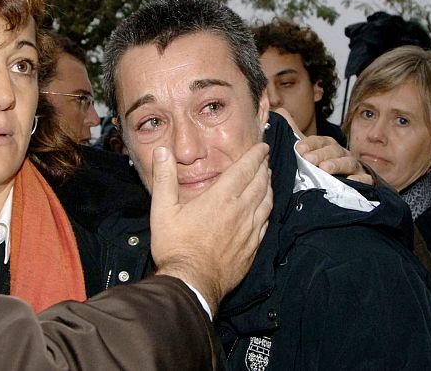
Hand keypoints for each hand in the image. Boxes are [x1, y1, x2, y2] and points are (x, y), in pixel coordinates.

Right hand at [150, 143, 271, 313]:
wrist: (191, 283)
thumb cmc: (175, 246)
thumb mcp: (162, 210)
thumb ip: (164, 179)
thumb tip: (162, 152)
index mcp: (220, 198)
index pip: (245, 170)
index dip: (255, 156)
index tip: (262, 147)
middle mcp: (240, 211)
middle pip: (260, 183)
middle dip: (264, 167)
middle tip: (265, 159)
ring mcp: (249, 230)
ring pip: (266, 202)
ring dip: (268, 186)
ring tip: (267, 178)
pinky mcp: (252, 247)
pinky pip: (265, 222)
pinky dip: (268, 208)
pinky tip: (265, 208)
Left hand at [295, 136, 373, 184]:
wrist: (341, 183)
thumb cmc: (320, 164)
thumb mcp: (306, 149)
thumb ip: (292, 132)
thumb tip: (280, 112)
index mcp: (327, 145)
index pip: (319, 141)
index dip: (309, 144)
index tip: (299, 149)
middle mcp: (341, 153)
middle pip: (333, 150)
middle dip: (321, 154)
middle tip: (308, 159)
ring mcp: (353, 166)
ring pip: (348, 162)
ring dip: (336, 165)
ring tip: (324, 169)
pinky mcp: (363, 180)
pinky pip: (364, 179)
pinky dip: (359, 179)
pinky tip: (352, 181)